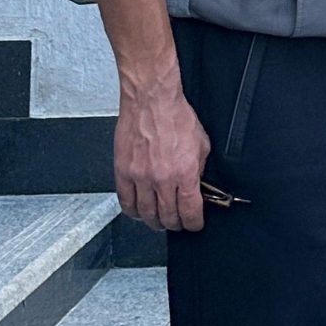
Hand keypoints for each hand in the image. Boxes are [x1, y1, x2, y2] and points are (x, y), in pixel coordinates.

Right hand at [114, 77, 211, 230]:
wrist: (151, 101)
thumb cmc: (175, 116)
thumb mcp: (202, 144)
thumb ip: (200, 169)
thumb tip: (198, 186)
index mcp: (185, 173)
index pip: (190, 212)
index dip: (193, 224)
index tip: (194, 224)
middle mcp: (162, 179)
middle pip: (167, 217)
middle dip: (175, 225)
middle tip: (177, 223)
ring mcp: (140, 177)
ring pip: (146, 214)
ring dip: (154, 221)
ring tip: (159, 221)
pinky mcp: (122, 172)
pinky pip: (125, 202)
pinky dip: (133, 211)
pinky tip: (139, 211)